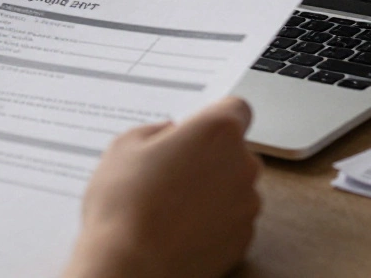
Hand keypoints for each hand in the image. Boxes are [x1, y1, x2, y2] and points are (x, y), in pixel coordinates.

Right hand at [64, 97, 261, 277]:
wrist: (131, 267)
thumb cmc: (124, 205)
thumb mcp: (123, 146)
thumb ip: (155, 130)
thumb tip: (169, 134)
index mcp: (217, 131)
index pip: (235, 108)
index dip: (213, 117)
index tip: (194, 129)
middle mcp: (242, 164)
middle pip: (235, 150)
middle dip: (209, 156)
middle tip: (170, 171)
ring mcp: (247, 204)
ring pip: (234, 186)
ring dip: (212, 190)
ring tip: (170, 205)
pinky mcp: (244, 239)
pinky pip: (232, 219)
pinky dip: (213, 221)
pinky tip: (180, 229)